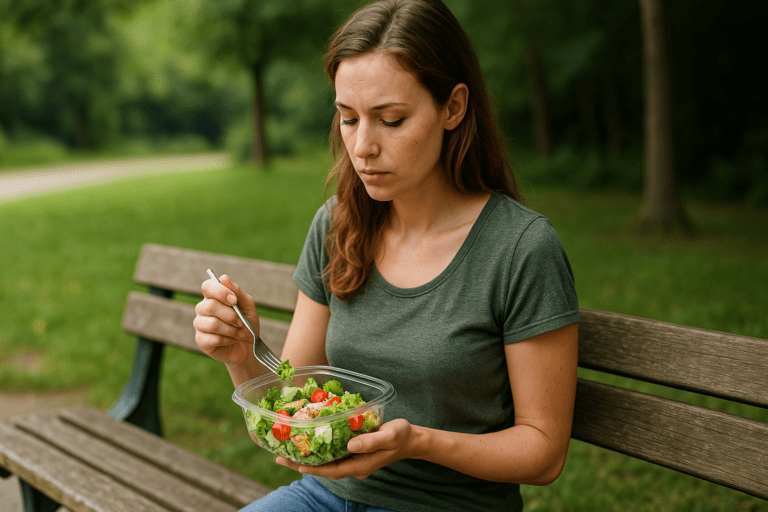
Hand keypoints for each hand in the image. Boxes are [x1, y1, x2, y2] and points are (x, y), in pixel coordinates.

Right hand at [193, 274, 259, 365]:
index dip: (220, 291)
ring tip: (239, 333)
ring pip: (212, 324)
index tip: (234, 300)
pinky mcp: (201, 340)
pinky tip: (232, 340)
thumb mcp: (247, 306)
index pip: (208, 286)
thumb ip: (237, 292)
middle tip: (241, 322)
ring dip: (231, 329)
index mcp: (213, 297)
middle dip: (231, 315)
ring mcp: (200, 325)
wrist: (249, 346)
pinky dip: (228, 340)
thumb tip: (224, 278)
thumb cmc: (247, 323)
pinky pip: (213, 339)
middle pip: (210, 306)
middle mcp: (203, 308)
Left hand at [276, 419, 416, 479]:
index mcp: (361, 464)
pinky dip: (319, 448)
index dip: (314, 469)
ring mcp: (353, 459)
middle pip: (324, 467)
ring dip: (308, 456)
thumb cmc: (402, 436)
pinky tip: (309, 440)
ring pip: (326, 461)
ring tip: (286, 449)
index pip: (333, 470)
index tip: (296, 465)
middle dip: (302, 463)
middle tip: (279, 456)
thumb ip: (372, 441)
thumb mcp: (390, 435)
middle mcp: (354, 464)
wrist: (411, 439)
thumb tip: (350, 445)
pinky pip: (333, 452)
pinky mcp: (354, 451)